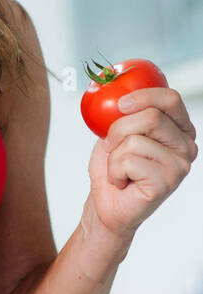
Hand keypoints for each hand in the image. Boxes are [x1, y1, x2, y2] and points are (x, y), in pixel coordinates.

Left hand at [87, 86, 197, 238]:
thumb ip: (125, 111)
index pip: (171, 99)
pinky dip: (114, 170)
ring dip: (114, 154)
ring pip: (135, 139)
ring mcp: (180, 165)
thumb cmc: (113, 167)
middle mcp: (186, 146)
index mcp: (179, 129)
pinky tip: (122, 181)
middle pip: (151, 117)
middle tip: (111, 146)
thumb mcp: (116, 131)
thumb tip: (117, 90)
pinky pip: (128, 161)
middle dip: (119, 129)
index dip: (144, 96)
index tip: (120, 104)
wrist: (106, 203)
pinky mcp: (167, 182)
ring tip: (120, 169)